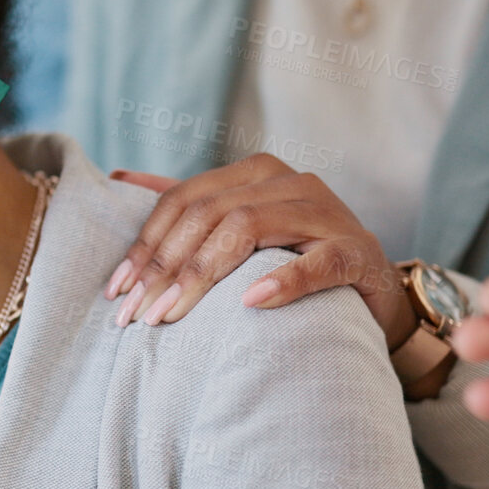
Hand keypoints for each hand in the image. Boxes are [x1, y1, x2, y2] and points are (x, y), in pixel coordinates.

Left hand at [103, 155, 413, 340]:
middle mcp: (289, 182)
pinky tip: (250, 302)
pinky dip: (283, 281)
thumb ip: (189, 205)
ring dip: (203, 275)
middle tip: (138, 315)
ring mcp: (326, 213)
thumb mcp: (240, 229)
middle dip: (165, 268)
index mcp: (254, 173)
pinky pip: (317, 261)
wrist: (371, 289)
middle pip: (209, 215)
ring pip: (248, 228)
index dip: (145, 246)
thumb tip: (120, 176)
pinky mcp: (357, 251)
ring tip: (173, 314)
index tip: (117, 292)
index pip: (184, 201)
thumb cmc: (294, 260)